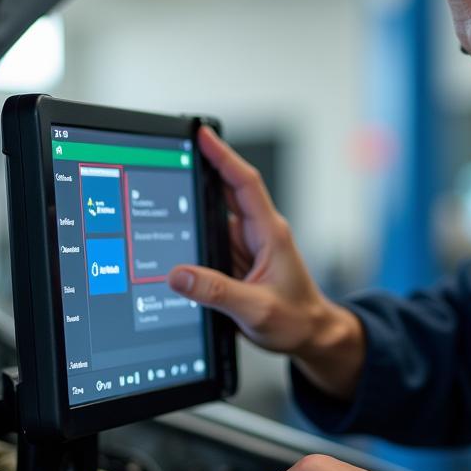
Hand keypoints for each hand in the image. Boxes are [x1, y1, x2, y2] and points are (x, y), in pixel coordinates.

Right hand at [168, 127, 363, 398]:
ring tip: (160, 208)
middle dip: (198, 173)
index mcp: (270, 234)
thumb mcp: (257, 310)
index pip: (245, 184)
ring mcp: (246, 247)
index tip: (203, 134)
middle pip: (225, 193)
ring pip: (212, 220)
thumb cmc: (297, 321)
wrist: (311, 336)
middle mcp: (259, 234)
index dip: (224, 156)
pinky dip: (192, 241)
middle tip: (167, 158)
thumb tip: (179, 275)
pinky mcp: (236, 261)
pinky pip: (209, 243)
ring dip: (190, 214)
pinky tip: (173, 245)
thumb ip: (218, 293)